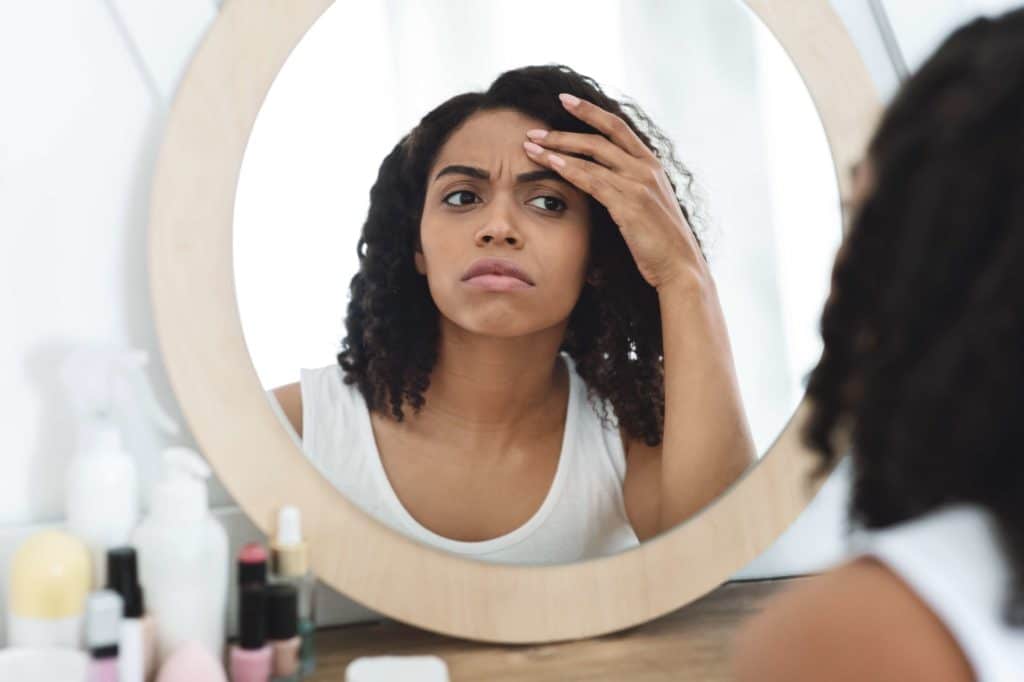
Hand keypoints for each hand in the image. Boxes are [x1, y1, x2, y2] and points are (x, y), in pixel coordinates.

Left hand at [522, 93, 705, 291]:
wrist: (680, 267)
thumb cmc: (660, 243)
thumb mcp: (647, 206)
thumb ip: (628, 188)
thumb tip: (602, 182)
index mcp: (651, 165)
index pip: (618, 127)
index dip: (590, 111)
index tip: (565, 101)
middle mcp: (646, 168)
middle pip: (600, 136)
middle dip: (564, 130)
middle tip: (534, 128)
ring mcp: (639, 184)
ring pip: (592, 155)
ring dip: (558, 148)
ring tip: (531, 146)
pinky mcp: (630, 204)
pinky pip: (593, 181)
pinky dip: (569, 170)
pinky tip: (550, 164)